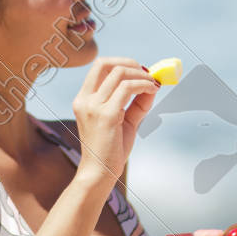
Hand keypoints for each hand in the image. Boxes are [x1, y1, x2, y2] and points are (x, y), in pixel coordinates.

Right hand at [71, 57, 159, 187]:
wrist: (100, 173)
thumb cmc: (110, 149)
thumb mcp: (123, 120)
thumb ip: (136, 103)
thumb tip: (152, 84)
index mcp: (83, 99)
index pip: (99, 66)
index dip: (121, 62)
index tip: (139, 70)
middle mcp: (85, 100)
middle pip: (106, 63)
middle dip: (131, 63)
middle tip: (148, 73)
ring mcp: (94, 107)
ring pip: (119, 73)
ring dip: (141, 75)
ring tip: (153, 84)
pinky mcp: (107, 115)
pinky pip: (128, 88)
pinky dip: (143, 85)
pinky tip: (151, 91)